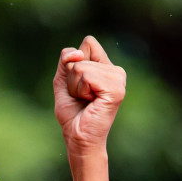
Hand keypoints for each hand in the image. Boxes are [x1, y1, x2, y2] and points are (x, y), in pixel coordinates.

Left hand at [53, 36, 125, 154]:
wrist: (77, 137)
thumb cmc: (72, 113)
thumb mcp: (63, 81)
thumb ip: (65, 61)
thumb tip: (77, 53)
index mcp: (106, 67)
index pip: (88, 43)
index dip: (74, 61)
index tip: (78, 83)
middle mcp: (116, 71)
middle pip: (81, 55)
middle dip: (72, 78)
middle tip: (81, 97)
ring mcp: (118, 79)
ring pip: (81, 67)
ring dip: (75, 86)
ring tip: (86, 101)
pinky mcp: (116, 89)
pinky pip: (87, 77)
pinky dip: (81, 90)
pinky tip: (90, 102)